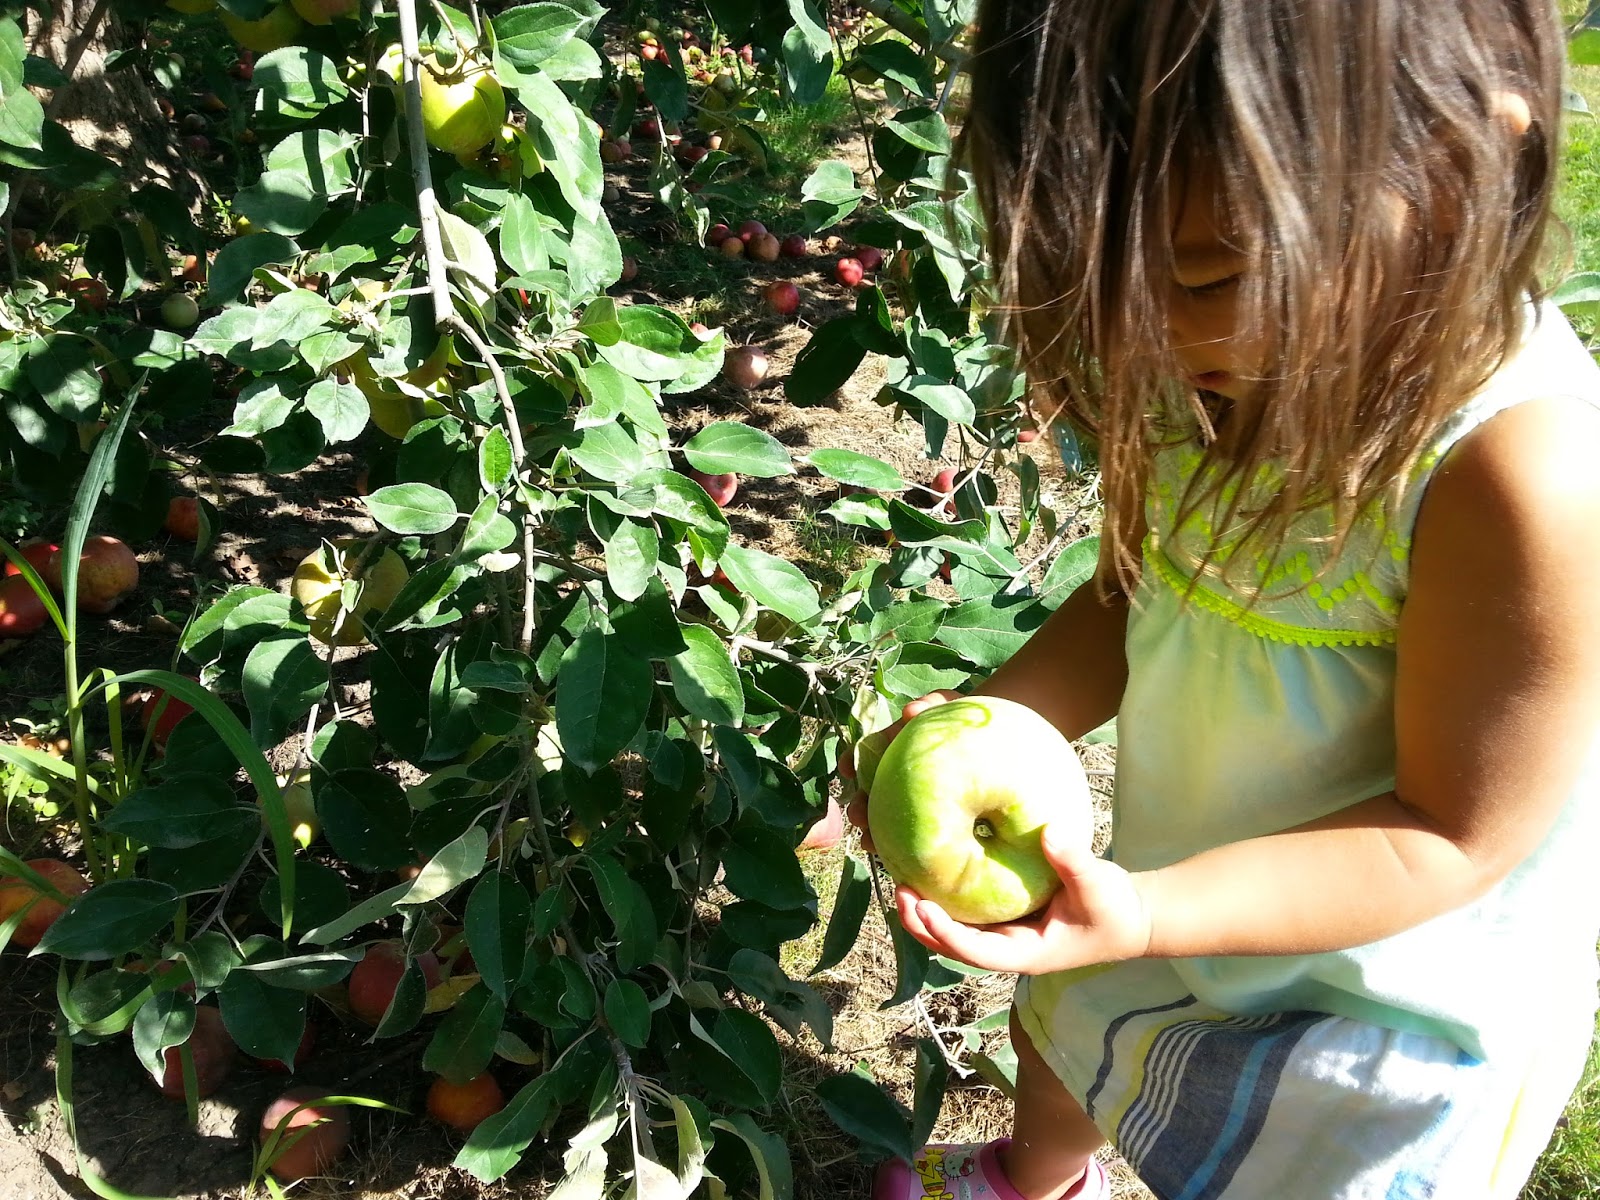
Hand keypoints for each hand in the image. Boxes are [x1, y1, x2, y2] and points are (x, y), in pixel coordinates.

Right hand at [841, 690, 962, 853]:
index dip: (851, 762)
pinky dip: (906, 849)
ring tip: (872, 843)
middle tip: (859, 816)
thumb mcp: (950, 706)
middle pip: (871, 795)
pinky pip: (914, 839)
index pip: (864, 756)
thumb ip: (933, 703)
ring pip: (888, 821)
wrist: (994, 741)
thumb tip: (911, 712)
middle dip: (861, 807)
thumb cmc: (964, 721)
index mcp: (893, 749)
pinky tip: (901, 863)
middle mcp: (895, 777)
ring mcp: (911, 801)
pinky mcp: (929, 823)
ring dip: (876, 833)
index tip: (846, 769)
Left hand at [894, 822, 1153, 974]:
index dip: (946, 934)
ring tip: (903, 881)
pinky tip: (932, 868)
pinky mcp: (1007, 917)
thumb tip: (1049, 831)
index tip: (922, 910)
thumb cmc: (1115, 908)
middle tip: (900, 891)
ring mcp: (1006, 935)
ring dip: (927, 912)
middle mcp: (1009, 948)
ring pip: (955, 930)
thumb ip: (1074, 861)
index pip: (976, 952)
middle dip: (923, 924)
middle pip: (953, 946)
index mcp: (1027, 954)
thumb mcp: (1098, 885)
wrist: (1132, 917)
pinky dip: (947, 895)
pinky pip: (969, 911)